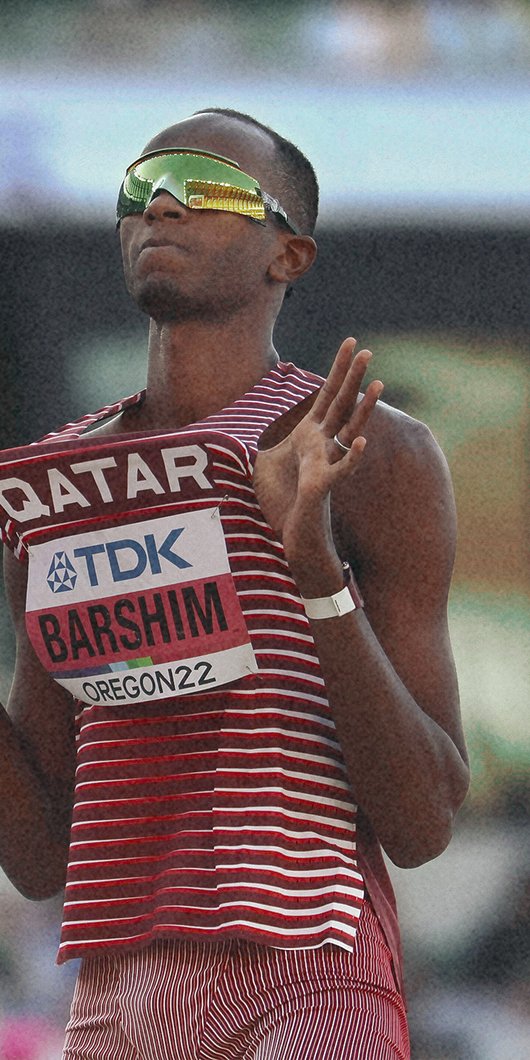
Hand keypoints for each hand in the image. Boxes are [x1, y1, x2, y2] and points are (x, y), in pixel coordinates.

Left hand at [253, 338, 382, 593]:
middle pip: (340, 404)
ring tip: (378, 385)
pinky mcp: (321, 486)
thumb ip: (259, 439)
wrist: (288, 536)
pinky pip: (340, 470)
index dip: (337, 369)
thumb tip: (241, 422)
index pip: (326, 395)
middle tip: (366, 349)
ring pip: (348, 431)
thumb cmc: (279, 503)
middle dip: (352, 377)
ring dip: (363, 409)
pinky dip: (350, 457)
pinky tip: (360, 442)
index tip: (351, 342)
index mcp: (310, 436)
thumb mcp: (262, 461)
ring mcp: (325, 464)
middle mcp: (322, 446)